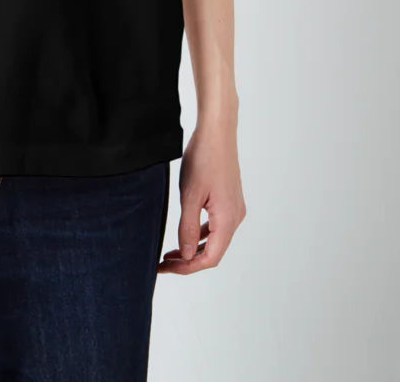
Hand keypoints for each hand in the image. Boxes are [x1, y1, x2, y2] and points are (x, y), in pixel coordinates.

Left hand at [158, 118, 245, 274]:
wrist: (217, 132)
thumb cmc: (203, 159)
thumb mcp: (190, 195)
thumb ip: (188, 227)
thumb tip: (188, 255)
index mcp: (228, 220)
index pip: (210, 258)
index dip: (187, 267)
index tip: (165, 268)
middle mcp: (236, 217)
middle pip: (213, 252)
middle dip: (188, 260)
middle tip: (164, 263)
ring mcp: (234, 208)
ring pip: (215, 239)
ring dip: (194, 248)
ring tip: (171, 252)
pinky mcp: (230, 199)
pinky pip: (216, 225)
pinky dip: (202, 234)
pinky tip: (187, 233)